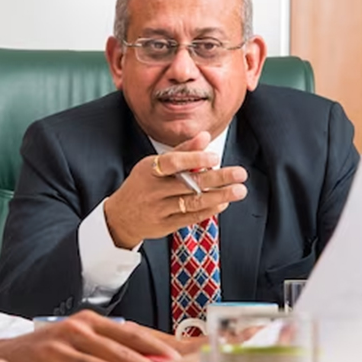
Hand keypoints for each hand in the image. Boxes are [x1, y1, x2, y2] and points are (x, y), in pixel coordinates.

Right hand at [0, 310, 182, 361]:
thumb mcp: (76, 347)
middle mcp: (83, 326)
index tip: (196, 359)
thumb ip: (108, 353)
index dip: (168, 345)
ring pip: (112, 361)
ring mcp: (67, 338)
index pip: (139, 334)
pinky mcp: (51, 353)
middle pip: (132, 346)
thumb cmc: (42, 356)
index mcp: (94, 322)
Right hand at [103, 132, 247, 248]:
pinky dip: (209, 210)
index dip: (194, 158)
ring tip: (239, 190)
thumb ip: (181, 151)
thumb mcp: (154, 164)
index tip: (215, 156)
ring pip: (193, 202)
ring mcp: (159, 209)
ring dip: (219, 195)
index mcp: (149, 170)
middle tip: (240, 173)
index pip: (173, 162)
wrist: (121, 216)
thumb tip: (205, 135)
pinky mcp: (166, 225)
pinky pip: (191, 217)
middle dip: (217, 178)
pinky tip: (224, 202)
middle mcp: (153, 190)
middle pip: (188, 183)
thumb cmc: (142, 184)